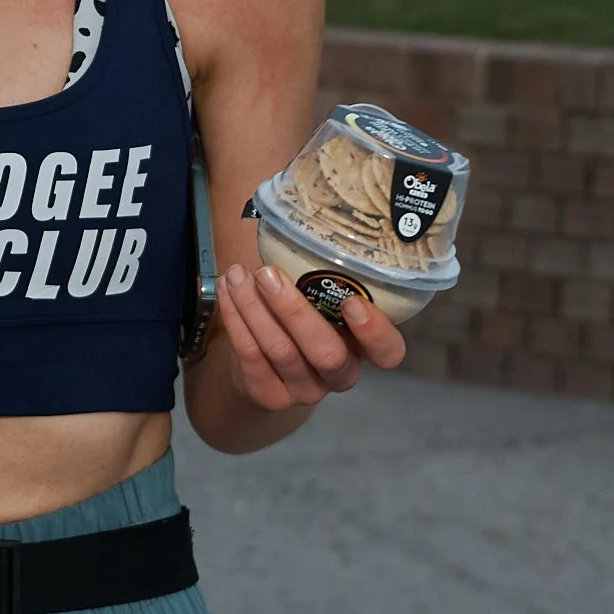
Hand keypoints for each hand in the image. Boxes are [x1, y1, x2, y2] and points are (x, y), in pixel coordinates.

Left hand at [216, 262, 404, 412]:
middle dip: (294, 311)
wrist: (261, 372)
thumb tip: (306, 217)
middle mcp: (339, 374)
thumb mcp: (320, 301)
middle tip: (268, 274)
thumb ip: (323, 276)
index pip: (388, 353)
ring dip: (255, 308)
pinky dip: (236, 319)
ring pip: (281, 351)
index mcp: (362, 348)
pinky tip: (226, 290)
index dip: (375, 332)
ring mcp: (305, 390)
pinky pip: (250, 357)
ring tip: (237, 274)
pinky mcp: (269, 396)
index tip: (353, 303)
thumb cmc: (299, 321)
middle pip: (326, 352)